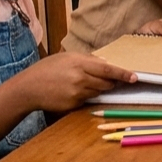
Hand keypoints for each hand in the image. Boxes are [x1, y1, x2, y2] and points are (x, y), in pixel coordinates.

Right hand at [9, 53, 136, 112]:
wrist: (27, 88)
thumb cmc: (47, 69)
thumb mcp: (66, 58)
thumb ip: (87, 60)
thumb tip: (106, 63)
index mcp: (79, 63)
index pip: (108, 69)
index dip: (123, 74)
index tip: (134, 77)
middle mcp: (80, 78)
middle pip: (106, 83)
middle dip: (111, 82)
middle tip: (111, 80)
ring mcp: (76, 93)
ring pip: (98, 92)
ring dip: (97, 89)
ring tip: (82, 83)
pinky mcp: (73, 104)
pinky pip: (86, 100)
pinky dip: (85, 96)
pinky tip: (72, 91)